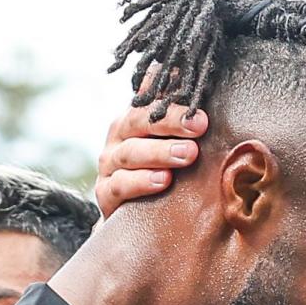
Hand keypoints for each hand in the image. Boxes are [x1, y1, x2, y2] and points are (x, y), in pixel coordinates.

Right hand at [95, 97, 206, 213]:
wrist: (136, 219)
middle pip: (139, 120)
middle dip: (171, 122)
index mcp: (135, 117)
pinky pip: (120, 185)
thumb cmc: (163, 173)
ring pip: (130, 152)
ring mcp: (109, 164)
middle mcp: (119, 136)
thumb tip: (193, 84)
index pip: (151, 99)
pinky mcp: (104, 193)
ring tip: (188, 154)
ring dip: (160, 152)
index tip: (201, 107)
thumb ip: (182, 121)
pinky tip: (163, 180)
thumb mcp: (173, 144)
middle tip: (200, 127)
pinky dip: (141, 182)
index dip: (174, 102)